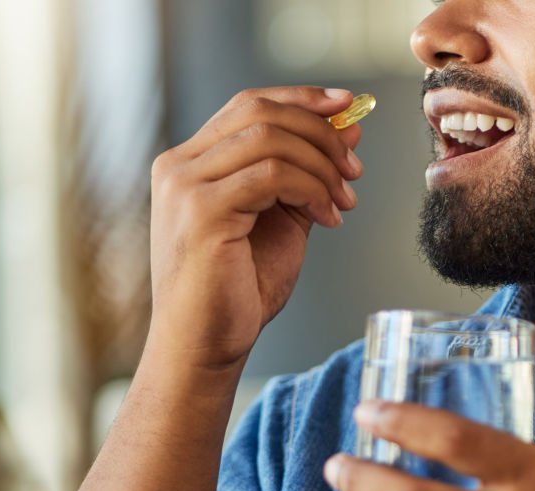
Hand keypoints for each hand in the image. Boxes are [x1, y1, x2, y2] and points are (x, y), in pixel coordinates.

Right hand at [146, 86, 363, 368]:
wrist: (205, 346)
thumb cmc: (238, 290)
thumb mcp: (282, 219)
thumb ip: (307, 174)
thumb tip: (348, 130)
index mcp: (191, 163)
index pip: (249, 104)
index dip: (302, 99)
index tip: (348, 106)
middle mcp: (179, 166)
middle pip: (261, 112)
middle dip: (321, 133)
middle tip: (354, 170)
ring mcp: (185, 187)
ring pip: (270, 140)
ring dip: (321, 165)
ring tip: (344, 201)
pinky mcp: (202, 212)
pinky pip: (272, 175)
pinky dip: (312, 190)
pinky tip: (328, 220)